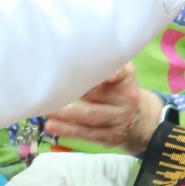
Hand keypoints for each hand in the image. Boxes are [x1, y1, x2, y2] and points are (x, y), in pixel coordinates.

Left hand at [44, 63, 160, 154]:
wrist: (138, 117)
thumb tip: (67, 49)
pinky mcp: (111, 136)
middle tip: (51, 89)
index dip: (106, 72)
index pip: (118, 72)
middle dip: (72, 92)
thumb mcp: (116, 71)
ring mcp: (120, 119)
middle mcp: (127, 97)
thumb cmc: (115, 87)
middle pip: (97, 94)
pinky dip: (68, 130)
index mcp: (126, 77)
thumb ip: (98, 61)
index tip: (90, 69)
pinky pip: (87, 133)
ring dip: (66, 114)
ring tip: (47, 111)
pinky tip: (52, 126)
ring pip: (90, 116)